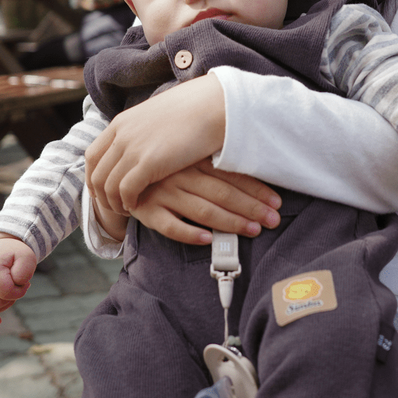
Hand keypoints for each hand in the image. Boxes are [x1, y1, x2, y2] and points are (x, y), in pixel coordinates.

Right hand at [0, 234, 36, 324]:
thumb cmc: (15, 253)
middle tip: (18, 285)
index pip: (5, 292)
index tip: (26, 283)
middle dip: (13, 298)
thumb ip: (25, 271)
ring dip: (4, 305)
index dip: (19, 291)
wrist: (1, 246)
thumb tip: (16, 285)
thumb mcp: (27, 256)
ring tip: (10, 291)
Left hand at [86, 73, 227, 212]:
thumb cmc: (194, 109)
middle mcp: (122, 135)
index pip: (92, 155)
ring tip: (126, 211)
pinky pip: (126, 190)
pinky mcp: (149, 162)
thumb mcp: (157, 115)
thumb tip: (144, 140)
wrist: (212, 104)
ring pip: (108, 185)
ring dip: (113, 203)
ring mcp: (133, 148)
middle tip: (113, 207)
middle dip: (100, 195)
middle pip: (96, 173)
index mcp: (122, 122)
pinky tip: (138, 206)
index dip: (93, 177)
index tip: (102, 190)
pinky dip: (127, 202)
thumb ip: (143, 129)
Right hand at [130, 159, 281, 244]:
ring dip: (230, 222)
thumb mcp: (188, 159)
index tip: (276, 202)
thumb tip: (254, 183)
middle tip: (273, 219)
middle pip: (221, 193)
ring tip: (252, 230)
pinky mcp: (147, 211)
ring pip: (202, 210)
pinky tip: (207, 239)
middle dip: (251, 208)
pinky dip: (189, 233)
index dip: (255, 190)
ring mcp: (162, 193)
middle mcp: (179, 174)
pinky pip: (170, 226)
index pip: (230, 175)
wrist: (121, 176)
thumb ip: (214, 168)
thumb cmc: (166, 170)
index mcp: (192, 159)